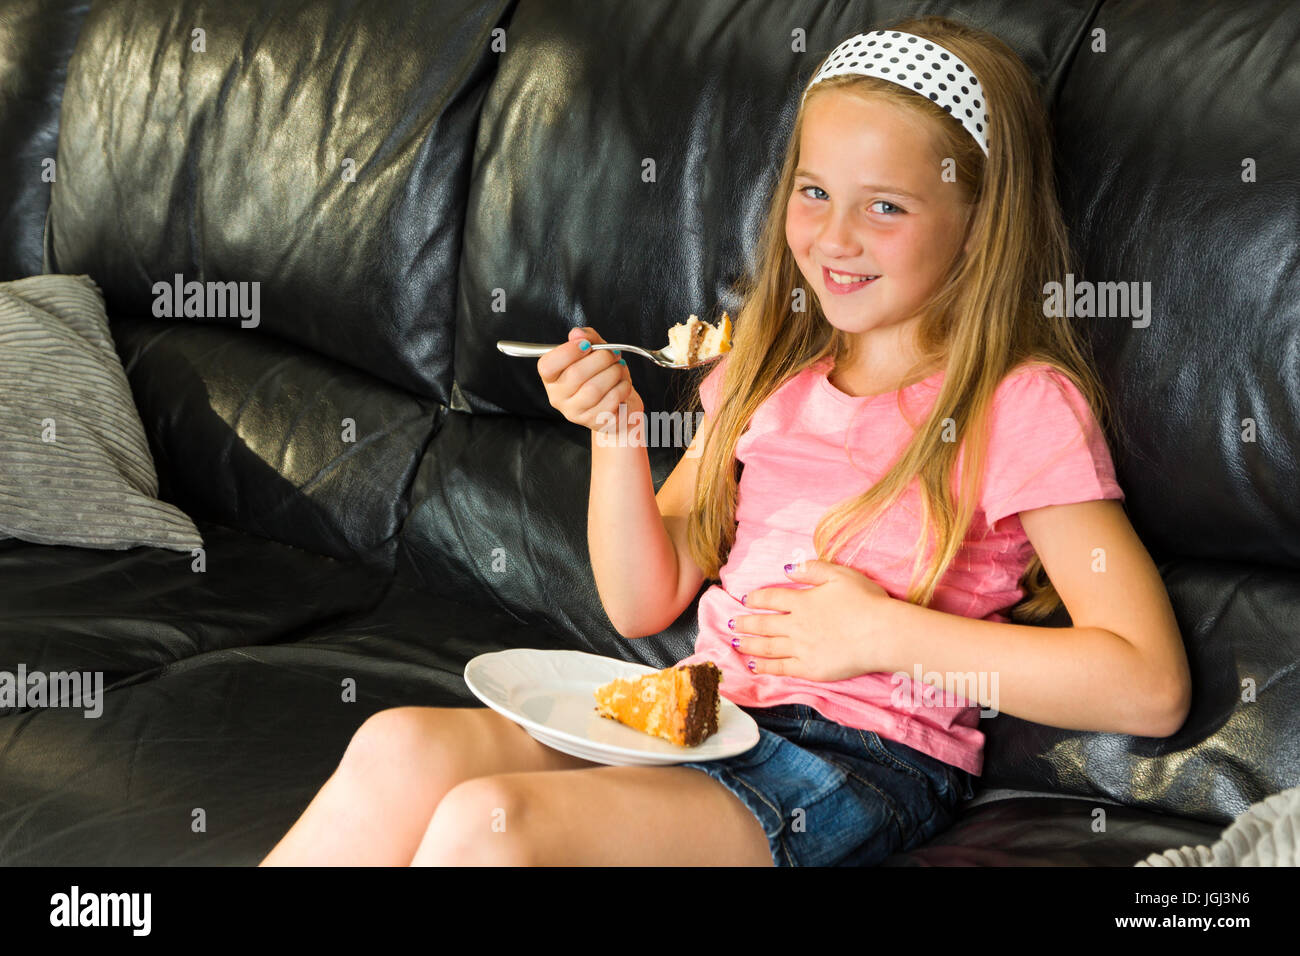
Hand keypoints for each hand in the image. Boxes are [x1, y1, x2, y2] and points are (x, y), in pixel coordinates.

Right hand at [537, 326, 643, 431]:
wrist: (619, 404)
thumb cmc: (603, 375)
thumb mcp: (594, 351)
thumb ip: (586, 338)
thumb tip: (577, 334)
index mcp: (551, 377)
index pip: (548, 365)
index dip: (568, 351)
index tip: (587, 345)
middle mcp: (558, 397)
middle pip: (575, 374)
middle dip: (601, 358)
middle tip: (613, 355)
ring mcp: (575, 412)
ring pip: (594, 389)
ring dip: (613, 373)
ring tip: (619, 368)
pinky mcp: (593, 422)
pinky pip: (609, 401)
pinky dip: (621, 388)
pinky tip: (623, 384)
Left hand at [729, 559, 902, 681]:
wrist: (881, 634)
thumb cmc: (866, 601)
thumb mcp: (840, 575)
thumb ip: (812, 569)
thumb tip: (787, 568)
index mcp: (802, 601)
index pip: (771, 598)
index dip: (756, 598)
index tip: (746, 600)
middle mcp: (796, 625)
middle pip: (763, 624)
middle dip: (745, 623)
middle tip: (731, 624)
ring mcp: (801, 648)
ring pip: (767, 647)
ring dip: (749, 644)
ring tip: (736, 643)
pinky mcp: (810, 669)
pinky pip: (782, 668)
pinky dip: (765, 667)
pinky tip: (755, 666)